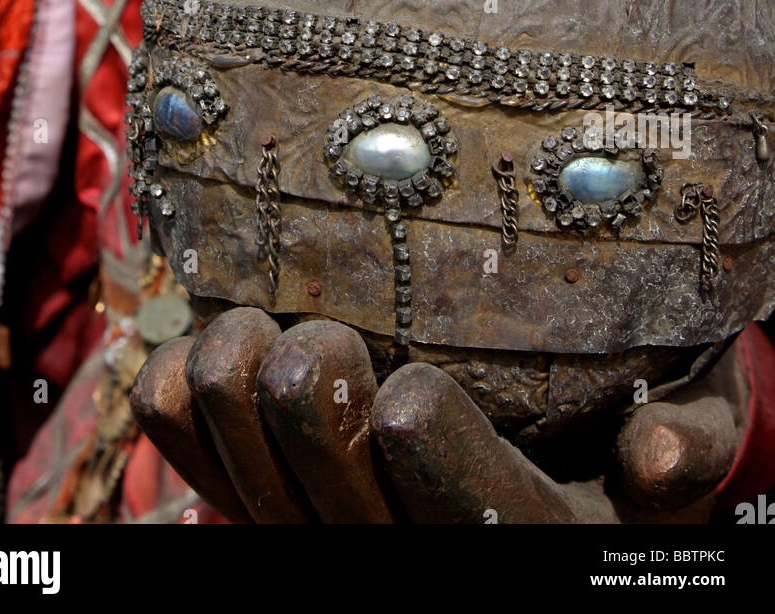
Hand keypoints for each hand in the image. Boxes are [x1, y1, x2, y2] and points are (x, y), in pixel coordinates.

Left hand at [131, 306, 743, 523]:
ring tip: (258, 328)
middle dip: (314, 396)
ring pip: (245, 477)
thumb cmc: (615, 432)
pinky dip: (180, 405)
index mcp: (521, 537)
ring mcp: (322, 530)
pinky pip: (188, 464)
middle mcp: (407, 547)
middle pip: (330, 485)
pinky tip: (198, 350)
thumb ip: (696, 440)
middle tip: (329, 336)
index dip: (423, 453)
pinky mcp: (260, 501)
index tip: (413, 388)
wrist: (538, 472)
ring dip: (237, 388)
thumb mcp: (693, 428)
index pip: (465, 516)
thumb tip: (658, 460)